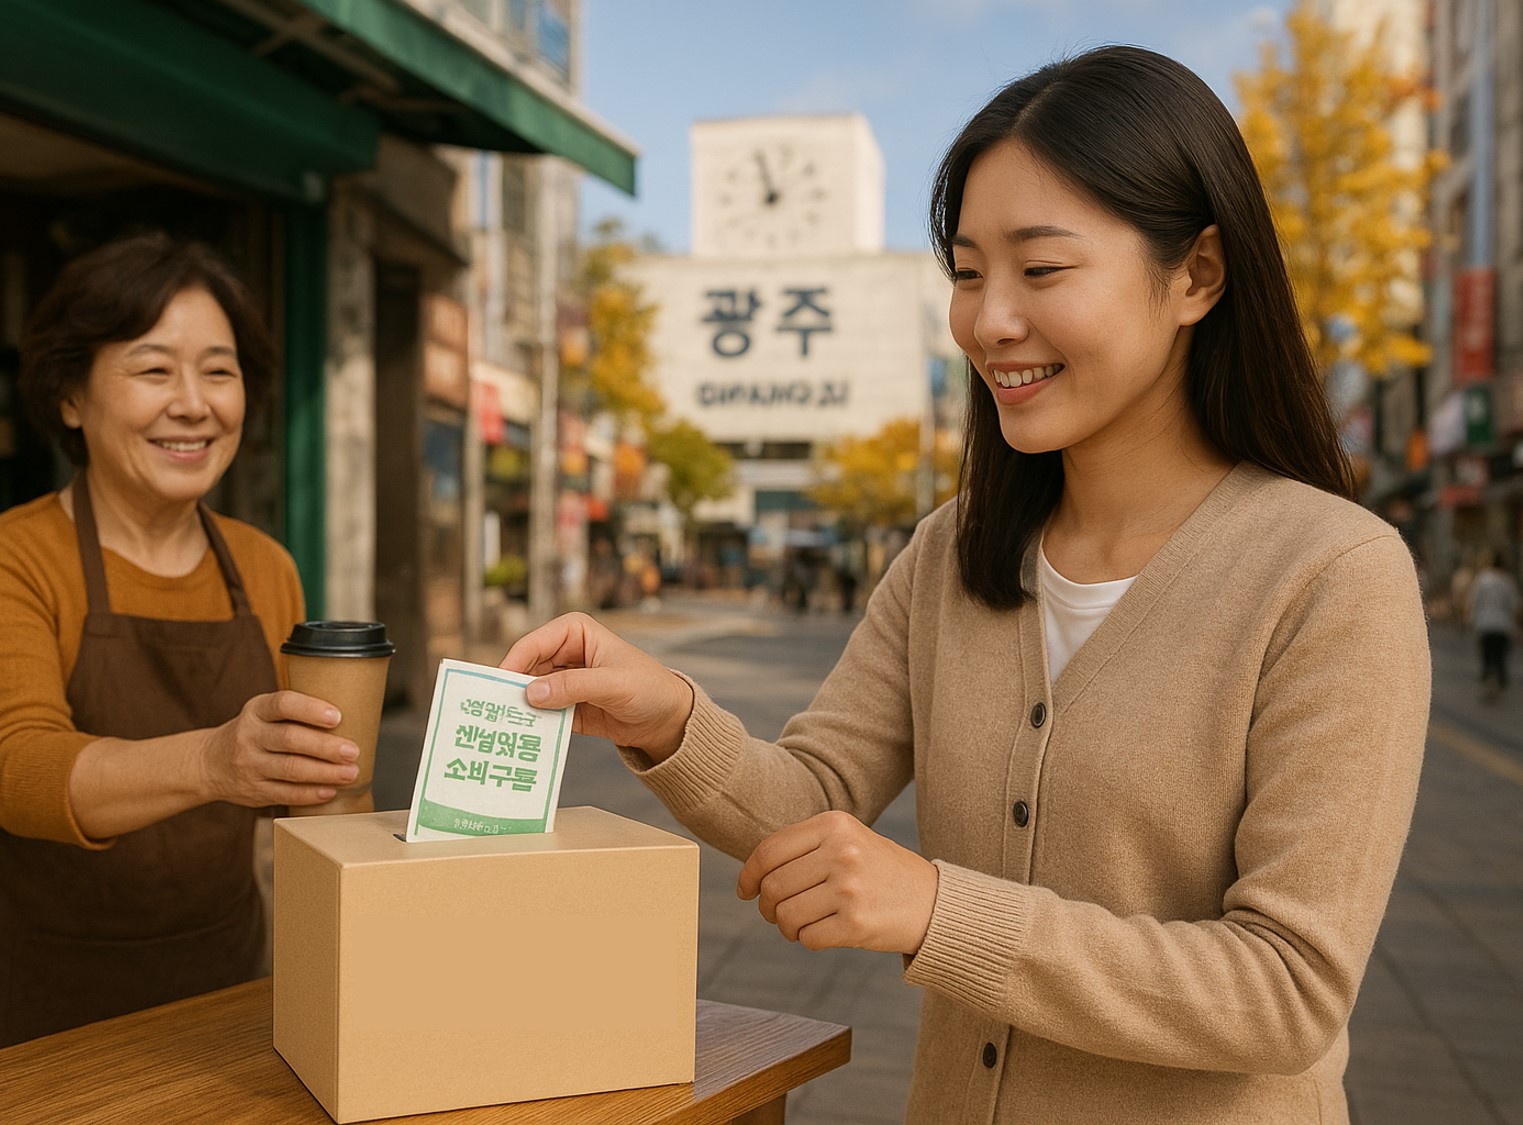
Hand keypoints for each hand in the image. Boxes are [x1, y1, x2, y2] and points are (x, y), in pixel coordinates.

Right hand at [199, 691, 358, 807]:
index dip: (311, 709)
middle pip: (290, 739)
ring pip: (290, 769)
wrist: (209, 762)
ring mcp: (250, 765)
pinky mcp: (254, 791)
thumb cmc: (255, 732)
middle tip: (353, 751)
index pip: (283, 704)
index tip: (337, 717)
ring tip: (351, 773)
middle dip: (325, 746)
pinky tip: (330, 790)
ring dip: (324, 772)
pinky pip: (285, 793)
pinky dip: (311, 793)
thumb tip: (354, 713)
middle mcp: (250, 736)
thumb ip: (297, 712)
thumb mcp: (264, 712)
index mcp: (257, 710)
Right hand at [501, 612, 694, 761]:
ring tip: (499, 726)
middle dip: (510, 688)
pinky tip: (518, 737)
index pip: (533, 644)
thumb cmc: (649, 688)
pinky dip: (530, 723)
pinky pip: (540, 713)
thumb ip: (574, 686)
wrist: (667, 719)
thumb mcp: (614, 684)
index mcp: (574, 631)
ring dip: (517, 708)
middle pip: (525, 668)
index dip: (513, 663)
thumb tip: (531, 693)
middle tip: (491, 710)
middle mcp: (563, 653)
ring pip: (529, 692)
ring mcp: (562, 680)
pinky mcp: (564, 706)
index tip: (496, 686)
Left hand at [737, 811, 938, 954]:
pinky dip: (807, 940)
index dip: (749, 874)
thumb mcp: (848, 840)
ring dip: (785, 926)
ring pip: (786, 915)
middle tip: (774, 913)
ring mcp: (849, 888)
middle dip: (766, 905)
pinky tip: (821, 932)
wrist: (933, 901)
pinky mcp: (856, 923)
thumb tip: (752, 873)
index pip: (770, 850)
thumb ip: (805, 847)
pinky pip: (807, 938)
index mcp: (835, 824)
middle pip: (774, 886)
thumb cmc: (880, 871)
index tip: (744, 890)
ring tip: (798, 925)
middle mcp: (842, 852)